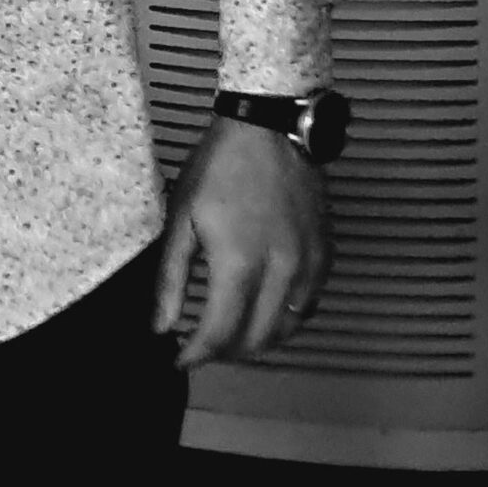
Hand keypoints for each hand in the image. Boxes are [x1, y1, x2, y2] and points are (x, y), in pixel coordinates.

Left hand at [153, 114, 329, 368]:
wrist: (270, 128)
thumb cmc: (220, 166)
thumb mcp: (182, 217)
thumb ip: (172, 278)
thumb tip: (161, 325)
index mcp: (240, 263)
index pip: (221, 333)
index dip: (198, 355)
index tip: (181, 358)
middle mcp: (281, 270)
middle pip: (257, 340)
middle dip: (226, 352)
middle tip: (202, 346)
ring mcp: (309, 264)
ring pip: (288, 329)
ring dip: (258, 341)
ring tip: (231, 335)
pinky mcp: (326, 254)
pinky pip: (309, 305)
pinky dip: (286, 319)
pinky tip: (264, 311)